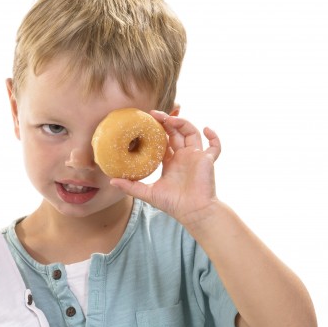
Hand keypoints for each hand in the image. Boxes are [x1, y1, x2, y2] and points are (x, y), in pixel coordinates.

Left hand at [111, 111, 220, 226]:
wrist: (192, 212)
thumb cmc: (172, 204)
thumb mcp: (148, 193)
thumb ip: (131, 187)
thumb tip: (111, 181)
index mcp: (170, 161)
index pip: (164, 140)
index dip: (157, 130)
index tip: (146, 121)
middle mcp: (183, 156)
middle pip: (177, 132)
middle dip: (167, 121)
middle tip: (155, 114)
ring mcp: (196, 157)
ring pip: (192, 133)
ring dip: (184, 123)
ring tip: (171, 119)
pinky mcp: (207, 160)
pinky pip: (215, 146)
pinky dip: (214, 137)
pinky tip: (206, 128)